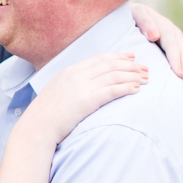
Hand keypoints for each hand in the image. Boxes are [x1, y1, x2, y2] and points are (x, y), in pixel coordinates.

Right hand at [25, 52, 148, 142]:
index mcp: (69, 70)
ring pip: (114, 75)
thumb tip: (84, 86)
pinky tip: (136, 89)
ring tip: (146, 79)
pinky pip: (112, 90)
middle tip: (146, 67)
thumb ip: (71, 85)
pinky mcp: (87, 101)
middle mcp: (77, 75)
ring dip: (133, 76)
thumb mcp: (57, 92)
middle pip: (110, 64)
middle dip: (131, 65)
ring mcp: (82, 87)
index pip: (99, 58)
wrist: (37, 127)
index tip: (131, 56)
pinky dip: (126, 87)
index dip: (118, 56)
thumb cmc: (46, 115)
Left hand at [130, 2, 182, 95]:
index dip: (176, 60)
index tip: (179, 74)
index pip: (173, 45)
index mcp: (166, 27)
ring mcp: (177, 43)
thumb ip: (145, 23)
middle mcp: (174, 36)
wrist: (134, 14)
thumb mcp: (137, 14)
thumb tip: (154, 36)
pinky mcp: (176, 51)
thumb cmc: (132, 15)